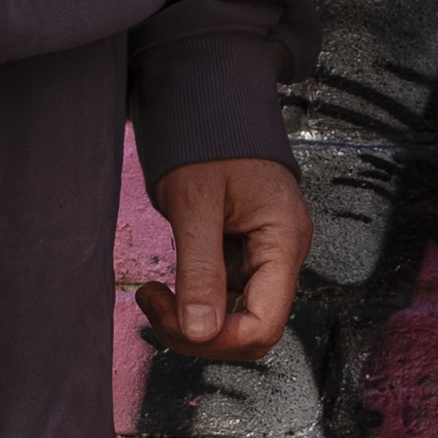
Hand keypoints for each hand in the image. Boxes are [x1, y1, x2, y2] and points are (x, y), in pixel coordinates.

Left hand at [144, 153, 313, 359]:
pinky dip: (191, 301)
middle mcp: (280, 252)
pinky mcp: (242, 253)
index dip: (218, 339)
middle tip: (153, 302)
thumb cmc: (209, 134)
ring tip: (153, 293)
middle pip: (250, 328)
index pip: (264, 324)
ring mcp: (263, 254)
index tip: (172, 317)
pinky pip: (222, 296)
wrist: (210, 99)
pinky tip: (166, 286)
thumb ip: (200, 268)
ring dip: (190, 319)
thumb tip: (201, 331)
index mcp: (283, 239)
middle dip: (199, 331)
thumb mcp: (195, 201)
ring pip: (233, 318)